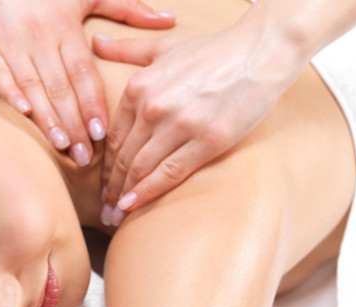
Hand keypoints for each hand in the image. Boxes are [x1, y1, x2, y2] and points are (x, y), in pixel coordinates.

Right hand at [0, 0, 173, 165]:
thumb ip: (126, 8)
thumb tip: (168, 20)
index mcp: (65, 25)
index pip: (83, 74)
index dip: (93, 104)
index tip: (102, 133)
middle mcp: (38, 35)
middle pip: (60, 87)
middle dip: (74, 124)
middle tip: (85, 156)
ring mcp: (8, 41)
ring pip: (32, 86)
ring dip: (47, 118)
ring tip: (62, 145)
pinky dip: (10, 94)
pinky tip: (25, 116)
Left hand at [94, 18, 304, 225]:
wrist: (259, 51)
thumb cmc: (212, 50)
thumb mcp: (164, 46)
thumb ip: (127, 49)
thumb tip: (95, 41)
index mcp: (139, 87)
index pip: (113, 138)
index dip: (104, 166)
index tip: (101, 184)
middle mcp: (154, 107)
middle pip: (123, 157)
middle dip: (110, 187)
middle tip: (104, 209)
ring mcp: (180, 124)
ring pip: (141, 169)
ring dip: (124, 196)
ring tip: (115, 216)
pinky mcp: (208, 140)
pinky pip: (170, 173)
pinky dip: (148, 193)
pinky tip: (133, 207)